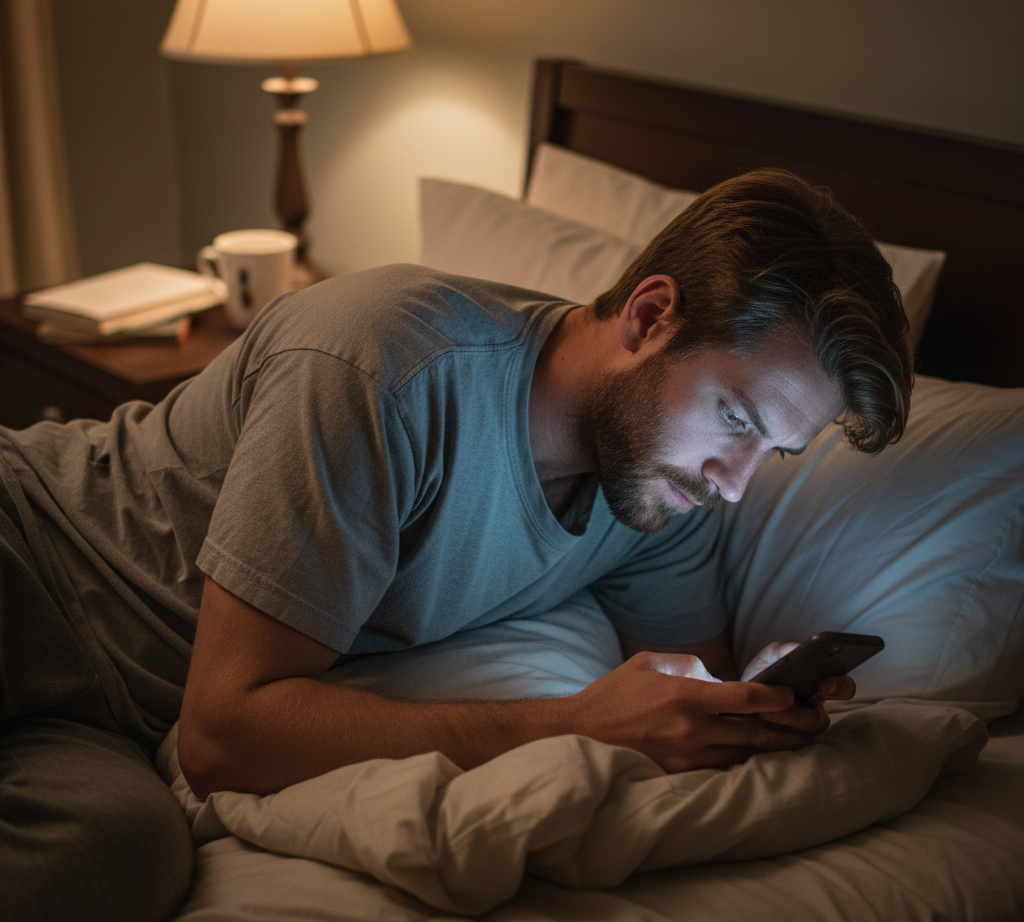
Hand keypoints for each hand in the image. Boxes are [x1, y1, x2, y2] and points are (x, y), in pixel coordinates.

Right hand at [566, 651, 831, 773]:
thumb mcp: (649, 663)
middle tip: (814, 720)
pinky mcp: (680, 776)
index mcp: (685, 695)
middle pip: (756, 730)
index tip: (794, 694)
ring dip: (772, 746)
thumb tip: (718, 677)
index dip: (778, 697)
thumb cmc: (614, 694)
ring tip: (796, 737)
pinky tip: (759, 754)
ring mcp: (687, 757)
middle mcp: (691, 729)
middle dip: (791, 726)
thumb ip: (690, 666)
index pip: (747, 697)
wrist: (579, 734)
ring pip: (745, 754)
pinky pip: (723, 769)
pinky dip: (744, 760)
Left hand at [737, 641, 856, 738]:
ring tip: (763, 714)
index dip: (840, 687)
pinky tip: (758, 733)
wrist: (736, 699)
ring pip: (802, 737)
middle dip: (799, 714)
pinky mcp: (784, 747)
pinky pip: (785, 750)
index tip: (825, 684)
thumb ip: (784, 651)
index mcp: (818, 688)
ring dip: (783, 725)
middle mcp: (814, 713)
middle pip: (819, 721)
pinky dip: (772, 741)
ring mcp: (800, 733)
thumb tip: (798, 648)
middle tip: (784, 703)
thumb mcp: (770, 658)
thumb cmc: (762, 676)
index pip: (843, 688)